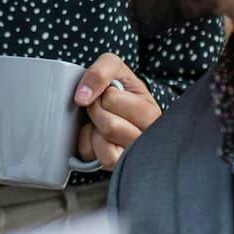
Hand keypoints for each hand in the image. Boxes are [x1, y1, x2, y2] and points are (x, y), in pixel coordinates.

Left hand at [72, 54, 160, 169]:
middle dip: (95, 112)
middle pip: (110, 126)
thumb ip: (101, 72)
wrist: (115, 106)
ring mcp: (133, 155)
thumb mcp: (113, 67)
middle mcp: (148, 138)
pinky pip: (96, 159)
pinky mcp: (116, 166)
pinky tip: (96, 137)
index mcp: (151, 112)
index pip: (112, 100)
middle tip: (101, 108)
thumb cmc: (118, 88)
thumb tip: (82, 97)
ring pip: (105, 147)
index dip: (102, 94)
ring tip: (100, 123)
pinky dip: (89, 146)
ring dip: (93, 131)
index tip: (109, 95)